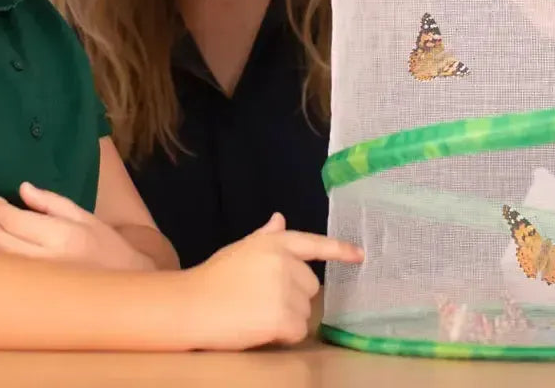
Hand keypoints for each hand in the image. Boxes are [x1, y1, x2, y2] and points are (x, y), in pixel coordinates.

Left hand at [0, 182, 154, 271]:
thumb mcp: (83, 215)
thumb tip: (23, 189)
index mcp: (61, 236)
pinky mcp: (33, 292)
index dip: (0, 208)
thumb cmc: (104, 244)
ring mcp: (37, 280)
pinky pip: (5, 272)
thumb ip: (51, 202)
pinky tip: (0, 247)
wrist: (122, 280)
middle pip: (0, 241)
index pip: (15, 220)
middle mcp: (45, 260)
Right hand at [184, 213, 364, 349]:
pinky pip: (297, 330)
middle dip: (294, 295)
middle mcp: (285, 262)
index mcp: (276, 243)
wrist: (193, 304)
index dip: (340, 250)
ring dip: (287, 317)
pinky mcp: (283, 316)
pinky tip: (260, 328)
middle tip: (262, 299)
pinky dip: (283, 335)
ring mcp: (285, 289)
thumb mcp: (240, 249)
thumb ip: (264, 237)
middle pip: (310, 286)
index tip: (361, 255)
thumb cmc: (214, 277)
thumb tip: (280, 219)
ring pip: (304, 311)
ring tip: (256, 313)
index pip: (314, 244)